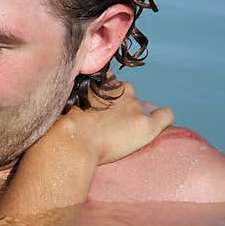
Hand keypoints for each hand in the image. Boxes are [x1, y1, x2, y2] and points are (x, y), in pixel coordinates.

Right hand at [50, 80, 173, 164]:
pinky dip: (162, 122)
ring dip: (138, 118)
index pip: (113, 86)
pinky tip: (152, 132)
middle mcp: (121, 89)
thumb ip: (73, 97)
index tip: (99, 114)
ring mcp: (135, 106)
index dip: (107, 101)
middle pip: (130, 96)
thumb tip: (72, 103)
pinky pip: (165, 116)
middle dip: (123, 109)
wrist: (69, 142)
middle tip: (109, 128)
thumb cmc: (58, 127)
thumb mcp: (62, 103)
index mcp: (102, 83)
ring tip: (124, 135)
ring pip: (146, 107)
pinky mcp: (146, 124)